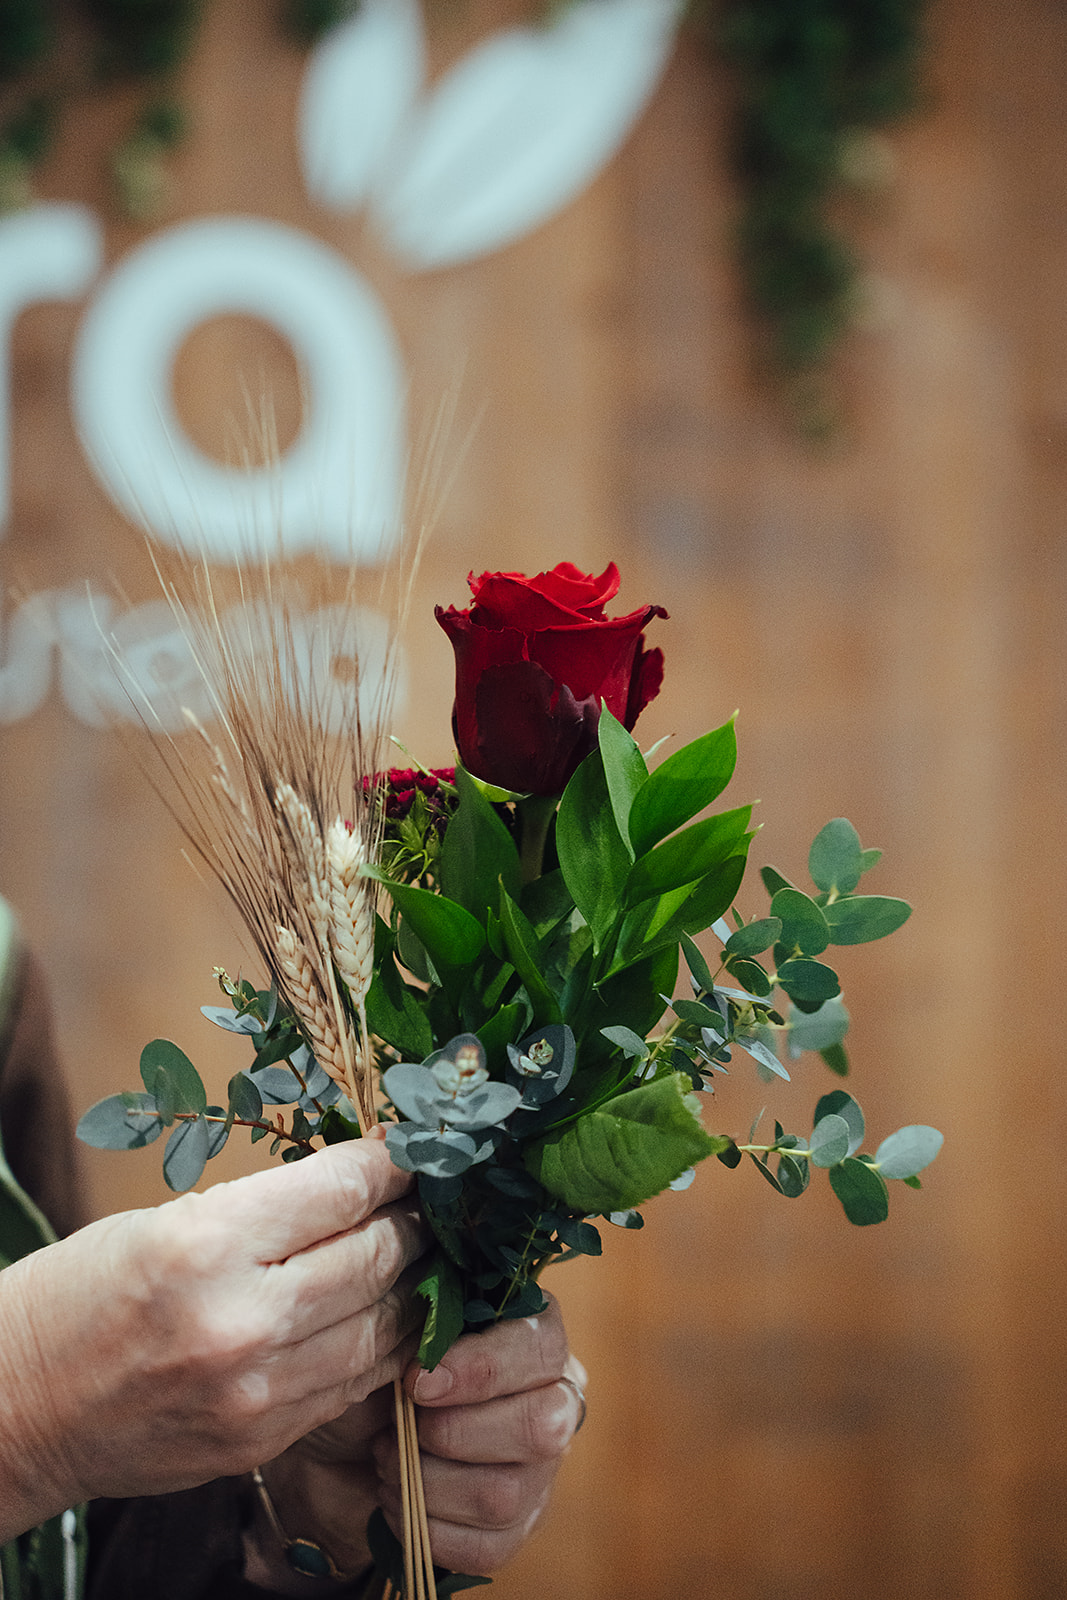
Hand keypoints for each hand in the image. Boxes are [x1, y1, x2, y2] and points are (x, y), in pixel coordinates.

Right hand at [0, 1135, 425, 1541]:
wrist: (17, 1409)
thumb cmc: (83, 1294)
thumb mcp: (167, 1221)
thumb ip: (265, 1209)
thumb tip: (357, 1183)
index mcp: (206, 1245)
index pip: (340, 1191)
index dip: (389, 1164)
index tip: (409, 1149)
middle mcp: (240, 1321)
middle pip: (376, 1257)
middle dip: (411, 1220)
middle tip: (426, 1200)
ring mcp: (257, 1391)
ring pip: (383, 1326)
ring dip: (412, 1285)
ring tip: (419, 1254)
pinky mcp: (263, 1439)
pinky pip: (354, 1383)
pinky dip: (382, 1344)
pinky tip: (386, 1316)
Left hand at [247, 1293, 583, 1588]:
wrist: (336, 1452)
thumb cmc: (375, 1377)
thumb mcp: (393, 1339)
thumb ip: (422, 1330)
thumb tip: (430, 1350)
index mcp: (531, 1335)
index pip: (539, 1346)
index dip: (481, 1368)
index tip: (417, 1381)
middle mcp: (553, 1400)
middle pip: (542, 1428)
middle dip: (455, 1433)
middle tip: (402, 1428)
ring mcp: (541, 1471)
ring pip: (505, 1494)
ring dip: (428, 1484)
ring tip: (388, 1464)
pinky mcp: (518, 1529)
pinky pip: (487, 1547)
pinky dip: (429, 1530)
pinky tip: (400, 1503)